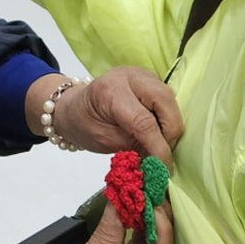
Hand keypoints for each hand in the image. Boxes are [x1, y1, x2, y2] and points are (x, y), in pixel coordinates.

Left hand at [25, 67, 183, 166]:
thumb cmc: (84, 124)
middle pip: (164, 100)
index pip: (143, 121)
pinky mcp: (150, 78)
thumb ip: (134, 147)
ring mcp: (142, 74)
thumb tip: (161, 162)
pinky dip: (166, 117)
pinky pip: (166, 99)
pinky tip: (157, 131)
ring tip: (158, 142)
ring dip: (169, 124)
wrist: (74, 106)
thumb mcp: (104, 140)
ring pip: (169, 98)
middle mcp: (129, 76)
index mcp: (110, 91)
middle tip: (162, 152)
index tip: (165, 170)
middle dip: (170, 131)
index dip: (158, 148)